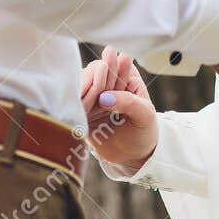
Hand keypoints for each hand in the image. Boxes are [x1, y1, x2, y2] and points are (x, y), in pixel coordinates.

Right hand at [79, 45, 158, 173]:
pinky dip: (74, 101)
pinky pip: (73, 100)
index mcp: (128, 78)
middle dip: (96, 78)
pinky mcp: (82, 110)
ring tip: (89, 105)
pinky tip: (78, 106)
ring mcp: (94, 96)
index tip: (107, 72)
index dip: (110, 66)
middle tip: (100, 96)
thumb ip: (129, 102)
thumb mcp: (145, 115)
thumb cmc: (144, 132)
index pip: (116, 61)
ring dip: (84, 90)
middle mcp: (109, 83)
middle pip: (95, 69)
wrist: (134, 156)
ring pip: (82, 82)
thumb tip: (104, 98)